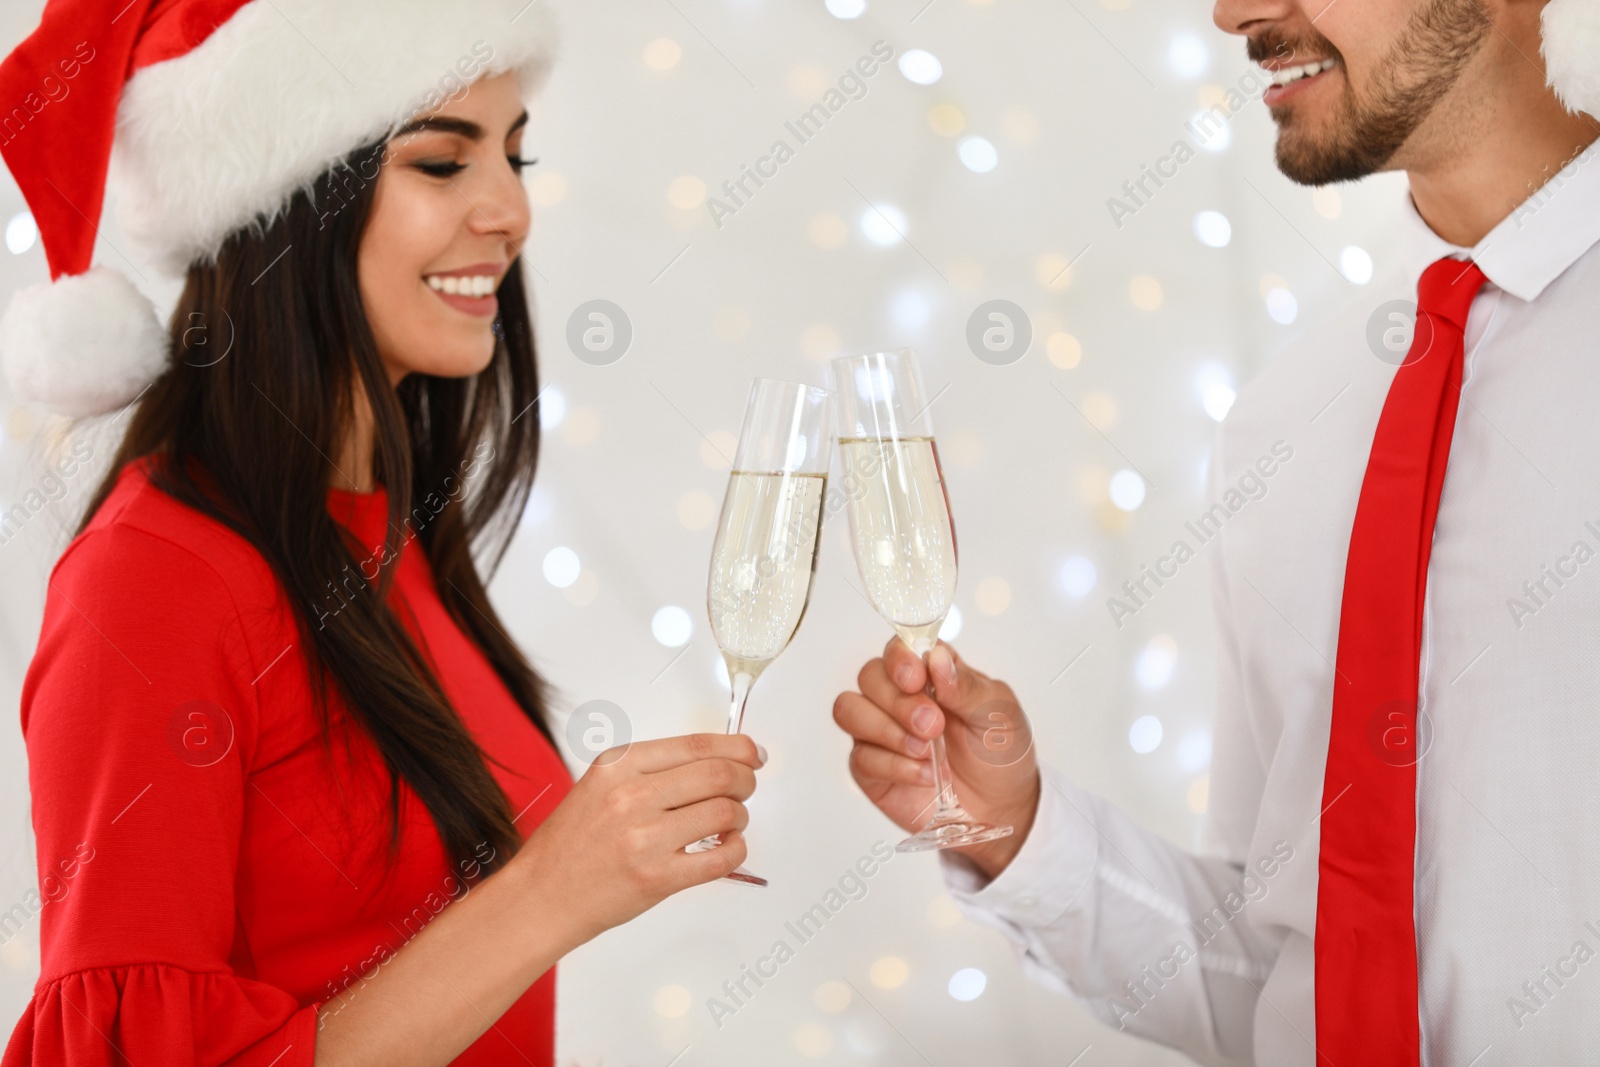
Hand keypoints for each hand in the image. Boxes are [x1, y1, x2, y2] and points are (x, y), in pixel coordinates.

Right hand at [512, 733, 763, 942]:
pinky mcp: (658, 877)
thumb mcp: (600, 786)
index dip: (737, 747)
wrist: (541, 896)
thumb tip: (715, 760)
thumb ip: (651, 770)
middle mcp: (631, 796)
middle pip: (718, 774)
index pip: (696, 744)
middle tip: (746, 787)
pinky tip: (728, 847)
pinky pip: (721, 858)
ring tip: (730, 822)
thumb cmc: (570, 845)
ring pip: (724, 812)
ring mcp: (645, 838)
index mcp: (618, 765)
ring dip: (740, 815)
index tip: (752, 753)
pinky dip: (737, 850)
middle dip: (745, 779)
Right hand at [833, 637, 1039, 879]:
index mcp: (930, 673)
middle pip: (869, 676)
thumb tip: (936, 657)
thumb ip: (966, 685)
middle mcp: (898, 697)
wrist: (1002, 807)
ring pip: (849, 710)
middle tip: (934, 725)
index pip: (897, 648)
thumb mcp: (998, 712)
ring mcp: (880, 732)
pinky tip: (924, 774)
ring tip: (925, 750)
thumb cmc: (1000, 752)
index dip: (899, 658)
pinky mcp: (872, 769)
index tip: (916, 677)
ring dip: (885, 729)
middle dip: (898, 701)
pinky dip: (894, 765)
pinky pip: (860, 757)